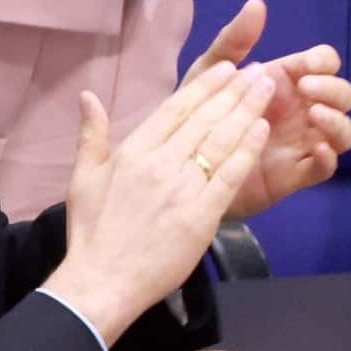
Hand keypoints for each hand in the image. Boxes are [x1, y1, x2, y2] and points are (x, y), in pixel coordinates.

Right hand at [43, 60, 273, 341]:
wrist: (102, 281)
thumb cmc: (92, 232)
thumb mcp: (83, 178)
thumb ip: (91, 135)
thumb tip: (88, 95)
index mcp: (134, 151)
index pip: (176, 108)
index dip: (206, 86)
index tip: (228, 68)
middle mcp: (161, 163)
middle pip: (206, 118)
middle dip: (236, 90)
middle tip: (260, 70)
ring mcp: (183, 188)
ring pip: (222, 139)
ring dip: (248, 110)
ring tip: (268, 88)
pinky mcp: (202, 214)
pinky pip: (230, 174)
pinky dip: (248, 149)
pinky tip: (263, 129)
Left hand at [182, 0, 350, 215]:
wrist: (182, 162)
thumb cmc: (198, 113)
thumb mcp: (211, 71)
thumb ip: (234, 39)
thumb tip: (257, 3)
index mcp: (287, 81)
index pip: (324, 63)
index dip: (323, 62)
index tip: (306, 66)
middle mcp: (302, 110)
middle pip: (343, 95)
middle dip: (333, 88)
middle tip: (307, 89)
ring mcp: (302, 143)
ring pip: (344, 132)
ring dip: (338, 121)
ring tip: (315, 116)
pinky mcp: (295, 174)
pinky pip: (326, 167)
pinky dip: (330, 158)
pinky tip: (317, 149)